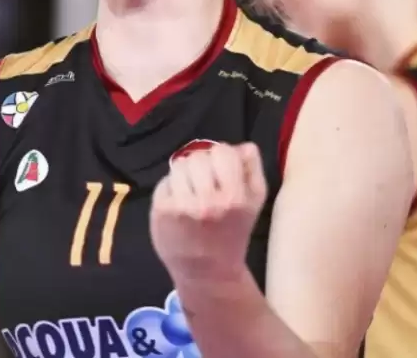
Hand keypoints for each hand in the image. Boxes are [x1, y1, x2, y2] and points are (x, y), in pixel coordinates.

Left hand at [150, 142, 266, 281]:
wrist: (207, 271)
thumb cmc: (232, 231)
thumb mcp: (254, 201)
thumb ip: (252, 169)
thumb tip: (243, 145)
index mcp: (236, 197)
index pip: (223, 151)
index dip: (222, 158)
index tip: (222, 171)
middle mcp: (209, 202)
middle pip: (198, 157)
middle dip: (201, 166)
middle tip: (205, 184)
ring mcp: (182, 207)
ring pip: (179, 165)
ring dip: (185, 175)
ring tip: (191, 192)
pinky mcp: (161, 211)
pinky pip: (164, 181)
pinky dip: (170, 188)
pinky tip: (178, 204)